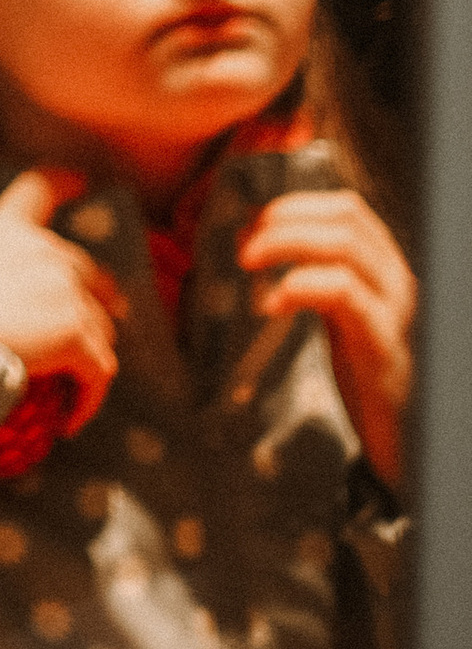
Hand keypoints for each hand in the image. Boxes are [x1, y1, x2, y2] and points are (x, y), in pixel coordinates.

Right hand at [0, 168, 121, 426]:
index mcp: (4, 229)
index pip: (38, 189)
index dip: (63, 182)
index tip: (81, 178)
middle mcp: (43, 251)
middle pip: (88, 270)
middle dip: (102, 295)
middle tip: (109, 317)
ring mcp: (65, 290)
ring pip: (99, 326)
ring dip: (91, 358)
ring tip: (75, 390)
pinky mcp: (76, 333)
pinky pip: (98, 371)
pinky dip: (89, 398)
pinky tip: (73, 418)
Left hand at [239, 188, 415, 489]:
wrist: (405, 442)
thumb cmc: (367, 375)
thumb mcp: (341, 316)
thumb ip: (316, 279)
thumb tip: (261, 241)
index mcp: (385, 270)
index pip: (348, 209)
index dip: (295, 206)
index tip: (253, 222)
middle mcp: (397, 281)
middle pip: (345, 219)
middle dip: (285, 219)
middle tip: (244, 245)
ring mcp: (396, 312)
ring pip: (346, 247)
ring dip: (287, 243)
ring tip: (249, 262)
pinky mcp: (385, 347)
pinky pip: (346, 295)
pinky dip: (302, 286)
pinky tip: (272, 304)